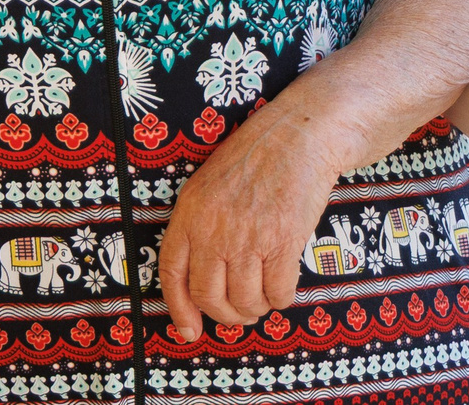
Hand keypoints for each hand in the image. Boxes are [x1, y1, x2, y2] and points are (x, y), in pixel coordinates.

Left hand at [159, 108, 341, 340]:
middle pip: (210, 296)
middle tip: (240, 313)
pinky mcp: (283, 242)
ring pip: (245, 301)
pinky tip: (284, 286)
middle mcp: (214, 229)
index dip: (180, 309)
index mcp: (189, 214)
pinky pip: (279, 292)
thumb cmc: (253, 160)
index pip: (173, 274)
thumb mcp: (207, 187)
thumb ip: (199, 228)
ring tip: (263, 298)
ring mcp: (248, 237)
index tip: (190, 330)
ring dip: (256, 309)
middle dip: (226, 315)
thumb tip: (200, 279)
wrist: (295, 137)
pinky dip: (282, 299)